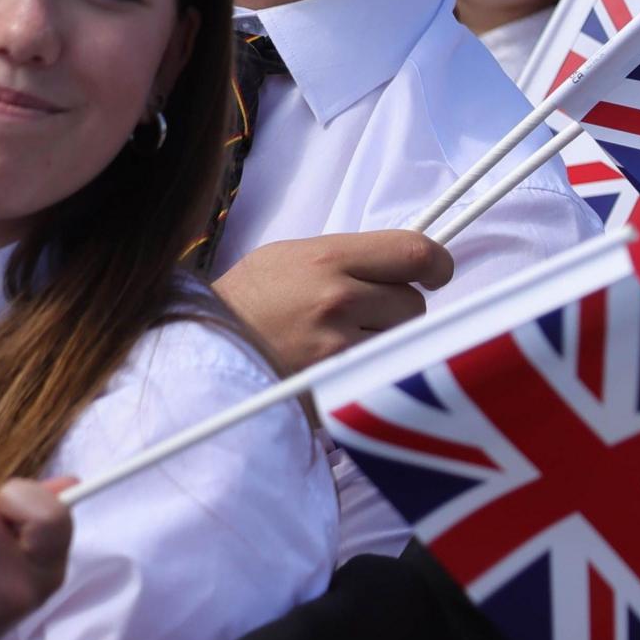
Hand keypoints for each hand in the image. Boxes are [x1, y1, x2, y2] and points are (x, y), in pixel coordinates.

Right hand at [214, 229, 453, 372]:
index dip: (437, 263)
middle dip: (397, 308)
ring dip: (385, 341)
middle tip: (363, 314)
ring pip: (401, 341)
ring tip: (342, 340)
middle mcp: (339, 300)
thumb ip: (351, 257)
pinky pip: (379, 372)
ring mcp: (339, 348)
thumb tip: (408, 262)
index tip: (436, 273)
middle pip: (414, 303)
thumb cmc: (250, 299)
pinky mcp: (335, 386)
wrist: (202, 351)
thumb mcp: (292, 256)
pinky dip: (369, 369)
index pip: (416, 253)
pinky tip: (340, 364)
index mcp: (329, 259)